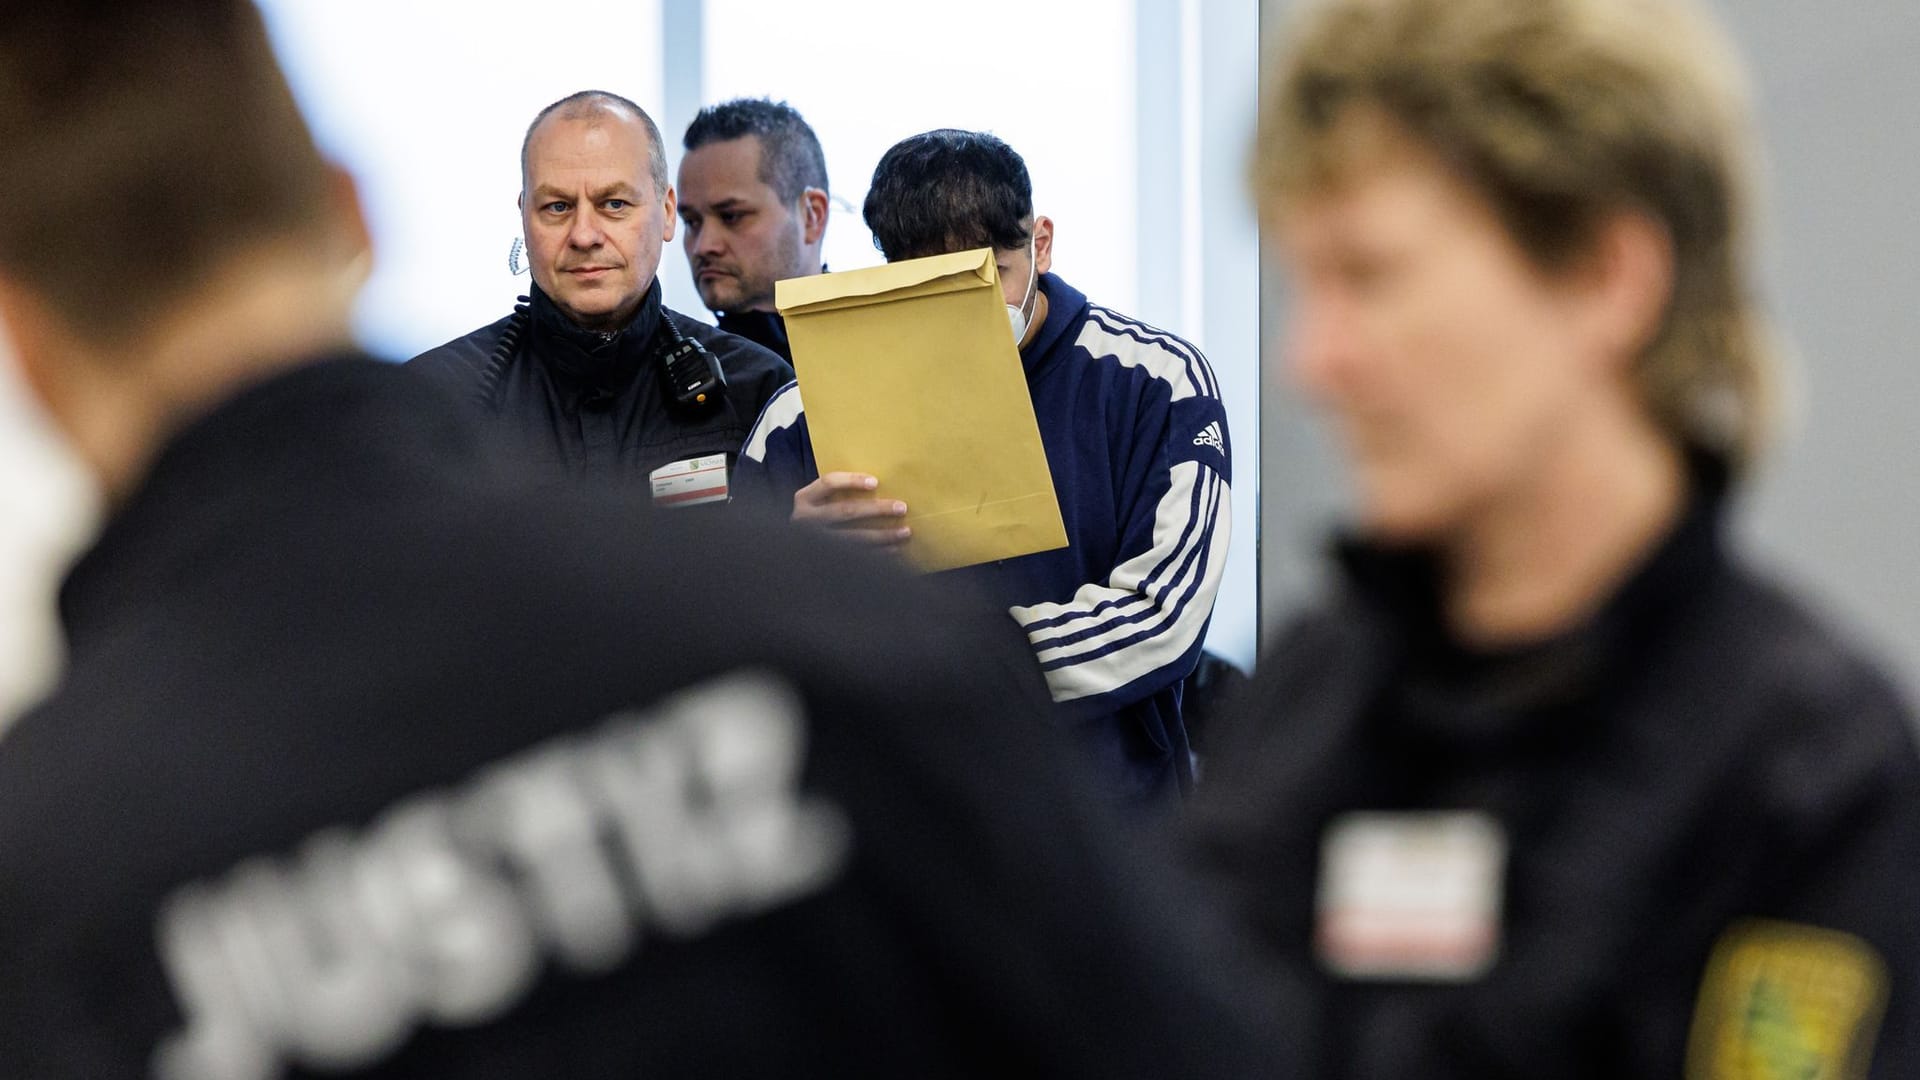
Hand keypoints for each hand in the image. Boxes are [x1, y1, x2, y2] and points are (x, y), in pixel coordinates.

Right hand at [791, 472, 910, 546]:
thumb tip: (878, 485)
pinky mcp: (826, 559)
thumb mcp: (816, 501)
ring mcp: (816, 542)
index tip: (876, 482)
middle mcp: (807, 520)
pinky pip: (856, 556)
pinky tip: (894, 549)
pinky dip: (878, 553)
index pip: (829, 483)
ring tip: (905, 532)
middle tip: (901, 507)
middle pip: (845, 511)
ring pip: (853, 537)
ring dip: (883, 535)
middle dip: (876, 509)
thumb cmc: (814, 516)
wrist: (791, 547)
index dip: (852, 481)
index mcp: (804, 499)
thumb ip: (835, 493)